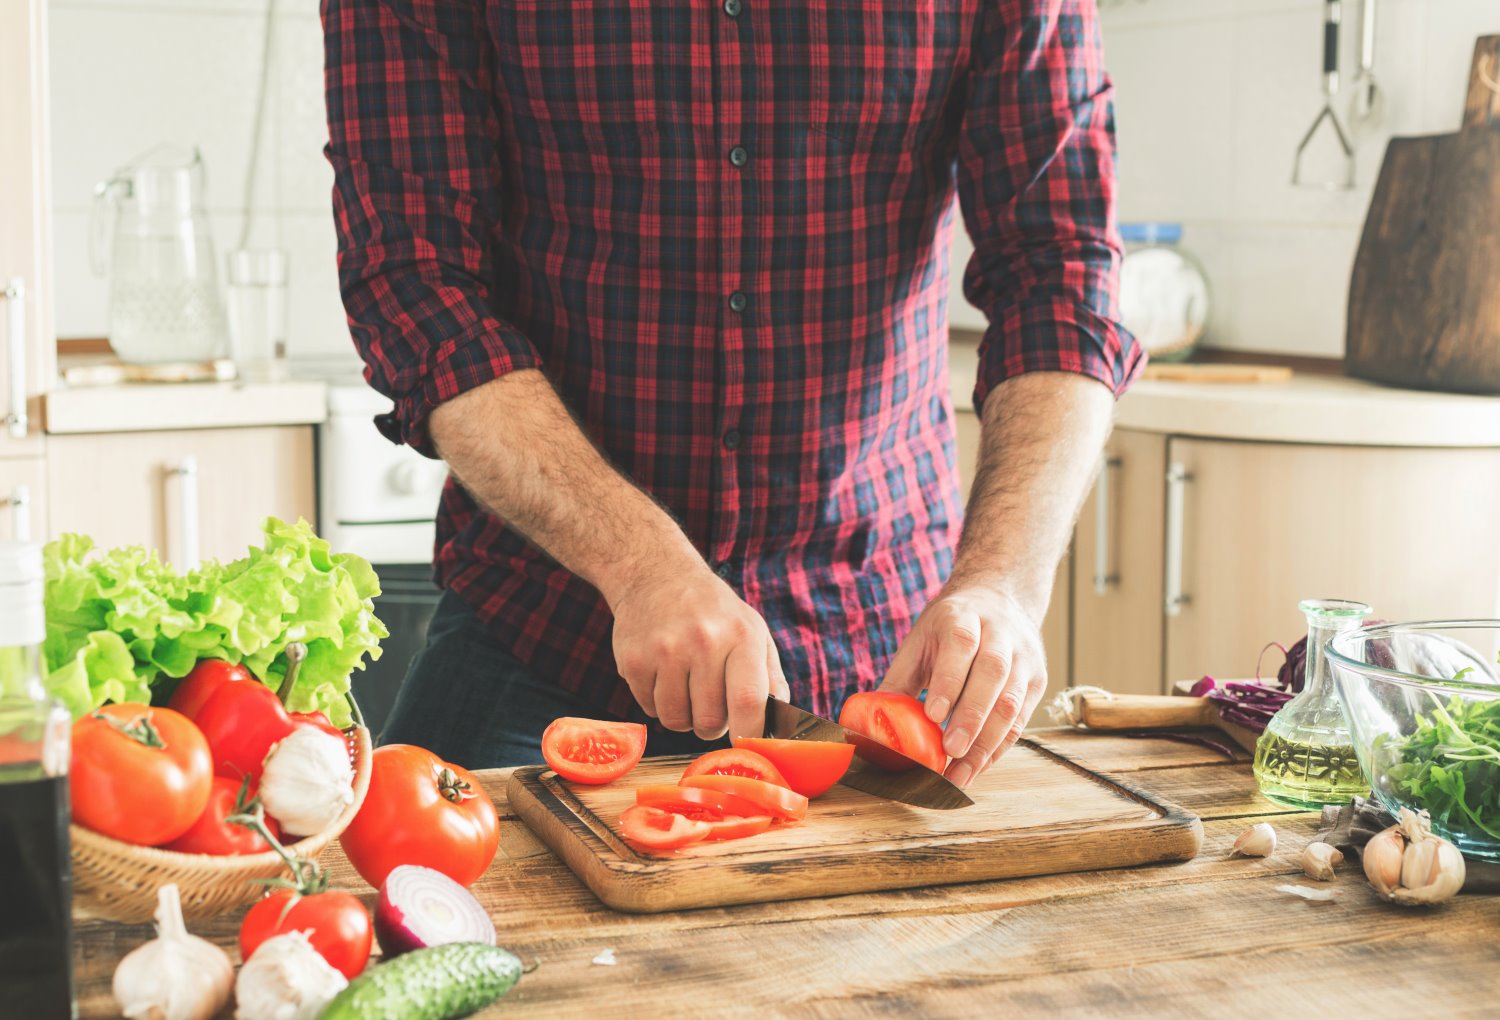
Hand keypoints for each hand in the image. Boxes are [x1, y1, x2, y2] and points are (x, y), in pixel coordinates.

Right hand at [610, 559, 790, 740]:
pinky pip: (649, 709)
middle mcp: (703, 641)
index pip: (748, 702)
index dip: (748, 733)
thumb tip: (778, 724)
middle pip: (709, 721)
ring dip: (683, 716)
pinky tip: (664, 675)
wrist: (657, 575)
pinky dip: (659, 702)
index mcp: (740, 636)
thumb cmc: (714, 611)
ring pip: (676, 721)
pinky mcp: (633, 661)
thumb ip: (771, 678)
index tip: (744, 739)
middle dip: (712, 725)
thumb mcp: (752, 630)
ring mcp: (664, 651)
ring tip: (687, 688)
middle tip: (711, 705)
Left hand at [880, 583, 1047, 786]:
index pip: (962, 645)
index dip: (949, 680)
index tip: (933, 715)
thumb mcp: (920, 641)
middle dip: (972, 716)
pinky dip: (999, 747)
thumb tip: (868, 723)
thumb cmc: (949, 627)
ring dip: (987, 742)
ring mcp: (1024, 657)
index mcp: (964, 616)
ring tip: (962, 773)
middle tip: (950, 751)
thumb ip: (898, 681)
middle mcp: (1000, 633)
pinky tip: (978, 766)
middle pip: (993, 673)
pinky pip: (1021, 718)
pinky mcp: (1037, 680)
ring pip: (1012, 700)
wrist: (998, 599)